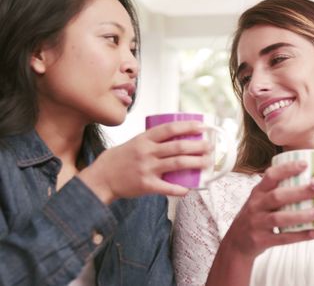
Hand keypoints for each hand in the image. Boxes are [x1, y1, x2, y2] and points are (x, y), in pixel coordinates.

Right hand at [79, 121, 211, 202]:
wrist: (101, 178)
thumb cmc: (119, 159)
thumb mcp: (134, 142)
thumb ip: (153, 141)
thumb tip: (177, 137)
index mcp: (144, 139)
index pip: (170, 128)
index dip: (188, 126)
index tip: (202, 126)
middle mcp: (147, 152)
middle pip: (178, 146)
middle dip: (198, 146)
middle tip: (209, 147)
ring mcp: (147, 168)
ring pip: (177, 163)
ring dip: (195, 163)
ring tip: (207, 162)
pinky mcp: (146, 185)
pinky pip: (167, 187)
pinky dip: (180, 189)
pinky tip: (189, 189)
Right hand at [221, 161, 313, 259]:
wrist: (237, 242)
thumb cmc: (256, 216)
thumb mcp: (260, 199)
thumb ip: (276, 189)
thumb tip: (306, 175)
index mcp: (257, 192)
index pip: (270, 176)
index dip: (287, 169)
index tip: (305, 164)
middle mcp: (256, 206)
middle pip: (277, 196)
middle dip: (299, 191)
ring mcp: (257, 224)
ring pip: (280, 218)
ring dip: (301, 215)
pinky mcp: (261, 240)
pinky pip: (281, 238)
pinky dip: (298, 236)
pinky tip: (313, 233)